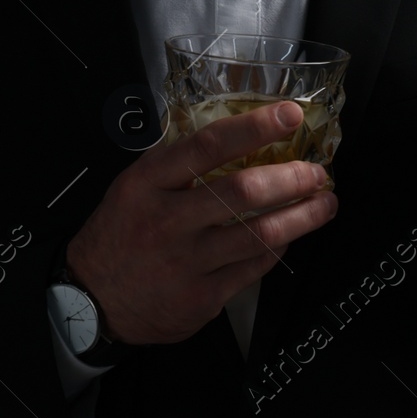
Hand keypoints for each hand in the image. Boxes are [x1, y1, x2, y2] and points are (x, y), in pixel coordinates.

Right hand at [65, 102, 337, 345]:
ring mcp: (185, 263)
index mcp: (148, 184)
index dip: (255, 127)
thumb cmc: (122, 233)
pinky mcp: (201, 298)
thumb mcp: (137, 187)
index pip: (208, 146)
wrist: (90, 302)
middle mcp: (166, 222)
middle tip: (317, 172)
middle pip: (243, 192)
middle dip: (292, 178)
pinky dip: (278, 247)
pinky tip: (290, 235)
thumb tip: (247, 134)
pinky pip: (255, 268)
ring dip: (303, 216)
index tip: (291, 115)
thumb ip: (183, 163)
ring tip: (325, 203)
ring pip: (260, 234)